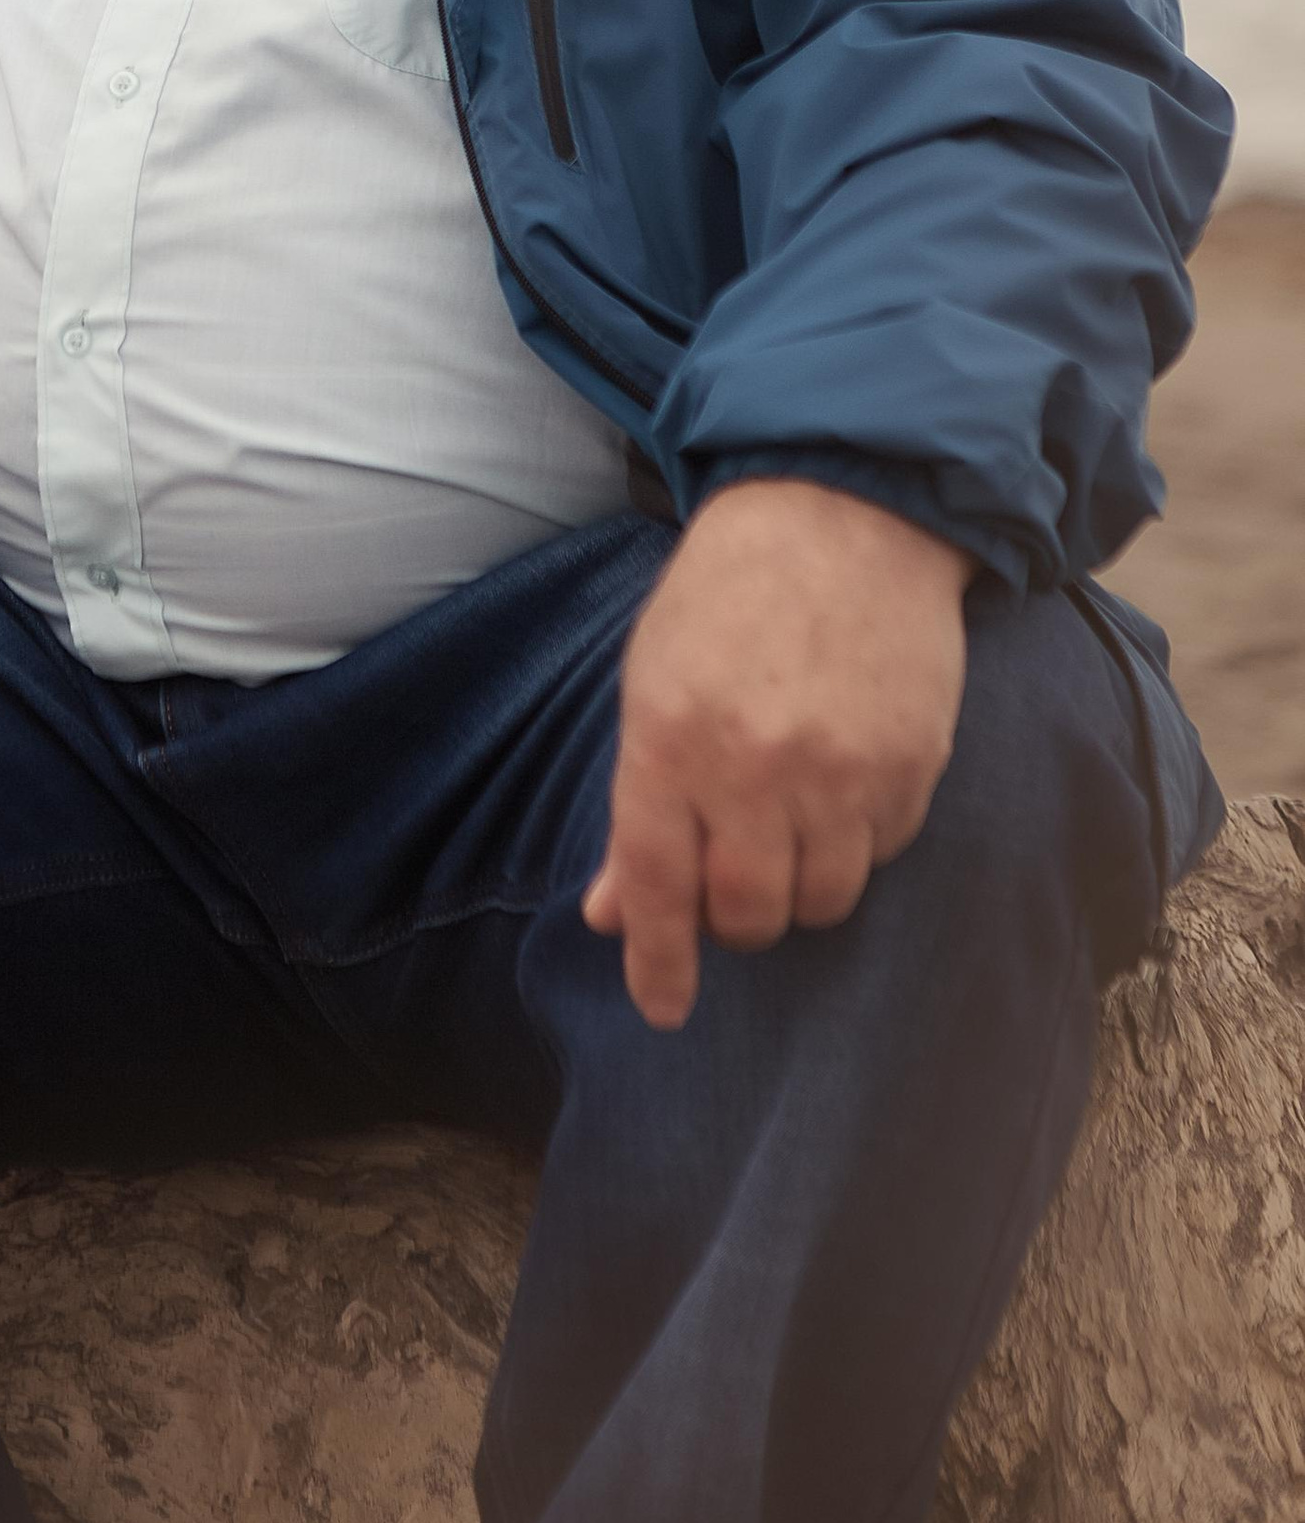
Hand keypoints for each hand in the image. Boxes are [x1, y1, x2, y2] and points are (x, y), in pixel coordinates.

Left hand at [583, 478, 974, 1030]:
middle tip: (733, 878)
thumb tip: (613, 912)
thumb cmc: (728, 595)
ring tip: (790, 825)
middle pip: (748, 912)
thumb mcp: (652, 680)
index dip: (658, 960)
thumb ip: (637, 800)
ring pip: (822, 900)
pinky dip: (858, 843)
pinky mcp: (910, 767)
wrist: (842, 514)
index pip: (656, 884)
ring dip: (800, 888)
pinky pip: (882, 854)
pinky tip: (844, 784)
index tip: (663, 1007)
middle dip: (735, 918)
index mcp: (670, 738)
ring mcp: (840, 771)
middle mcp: (754, 766)